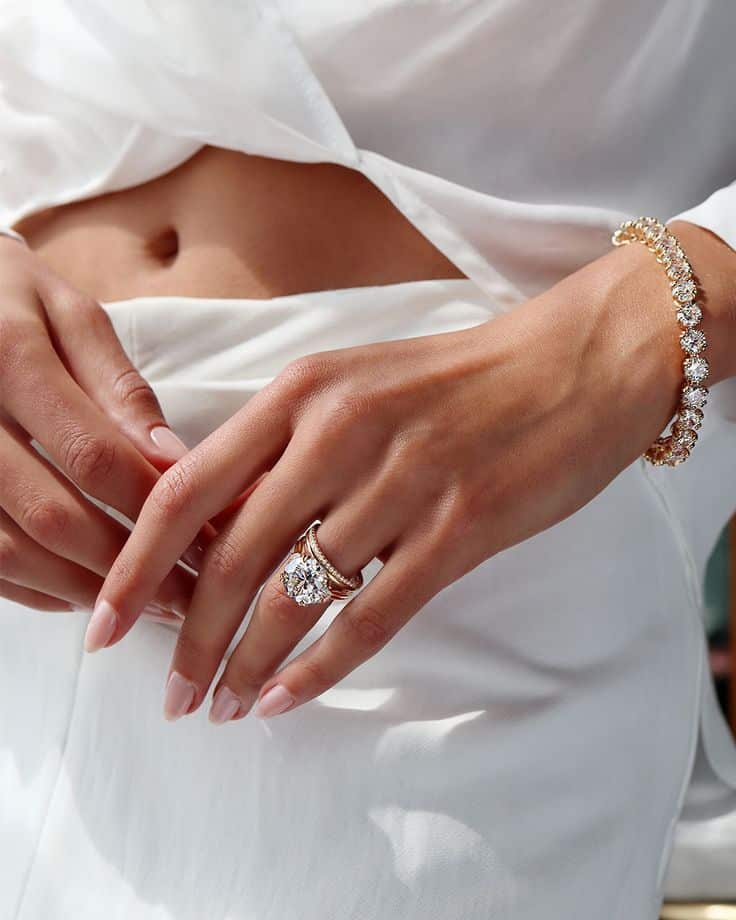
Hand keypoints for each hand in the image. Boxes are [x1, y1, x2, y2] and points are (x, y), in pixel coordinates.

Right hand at [0, 236, 211, 625]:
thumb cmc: (9, 297)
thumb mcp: (70, 314)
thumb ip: (119, 388)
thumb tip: (172, 461)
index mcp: (9, 356)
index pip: (94, 456)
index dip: (156, 509)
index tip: (211, 542)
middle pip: (52, 517)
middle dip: (127, 566)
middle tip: (186, 595)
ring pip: (10, 553)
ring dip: (83, 589)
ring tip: (144, 603)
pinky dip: (35, 587)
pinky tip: (83, 590)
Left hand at [90, 219, 735, 721]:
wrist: (574, 362)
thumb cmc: (455, 380)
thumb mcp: (354, 384)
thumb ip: (284, 445)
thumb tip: (215, 530)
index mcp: (304, 389)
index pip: (188, 486)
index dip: (137, 562)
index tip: (107, 622)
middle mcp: (342, 430)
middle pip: (235, 555)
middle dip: (191, 637)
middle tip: (170, 693)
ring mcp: (406, 478)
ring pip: (300, 594)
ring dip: (250, 662)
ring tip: (223, 706)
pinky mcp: (464, 525)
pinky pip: (374, 614)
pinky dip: (322, 667)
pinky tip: (287, 699)